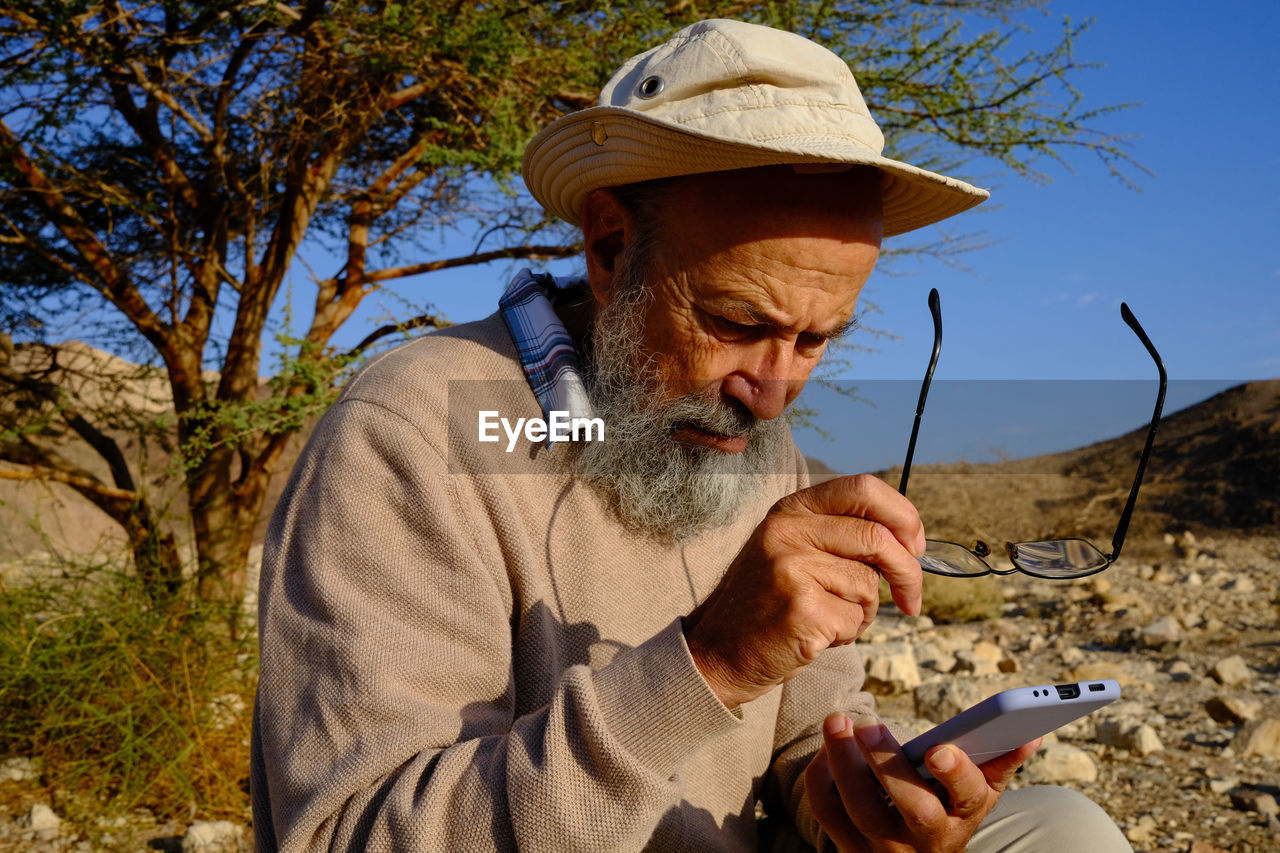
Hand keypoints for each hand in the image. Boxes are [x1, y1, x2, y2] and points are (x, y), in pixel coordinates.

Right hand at [684, 474, 924, 708]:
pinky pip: (855, 620)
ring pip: (869, 586)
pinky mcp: (801, 610)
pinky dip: (847, 635)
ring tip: (828, 619)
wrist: (718, 652)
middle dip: (908, 573)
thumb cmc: (767, 604)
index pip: (861, 489)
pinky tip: (816, 636)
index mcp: (790, 510)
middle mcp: (787, 531)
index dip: (902, 515)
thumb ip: (840, 536)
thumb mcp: (793, 551)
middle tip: (911, 600)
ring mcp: (791, 569)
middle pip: (877, 539)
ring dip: (863, 612)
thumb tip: (908, 541)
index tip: (914, 545)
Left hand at [805, 713, 1040, 852]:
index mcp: (964, 816)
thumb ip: (1000, 758)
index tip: (940, 748)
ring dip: (843, 762)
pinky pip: (829, 813)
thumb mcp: (979, 792)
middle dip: (887, 763)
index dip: (956, 773)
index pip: (968, 797)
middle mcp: (927, 838)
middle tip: (866, 723)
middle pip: (909, 805)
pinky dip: (822, 777)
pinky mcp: (850, 846)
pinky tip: (827, 747)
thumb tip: (1029, 732)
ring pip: (860, 809)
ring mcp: (885, 847)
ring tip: (836, 722)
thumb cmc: (949, 810)